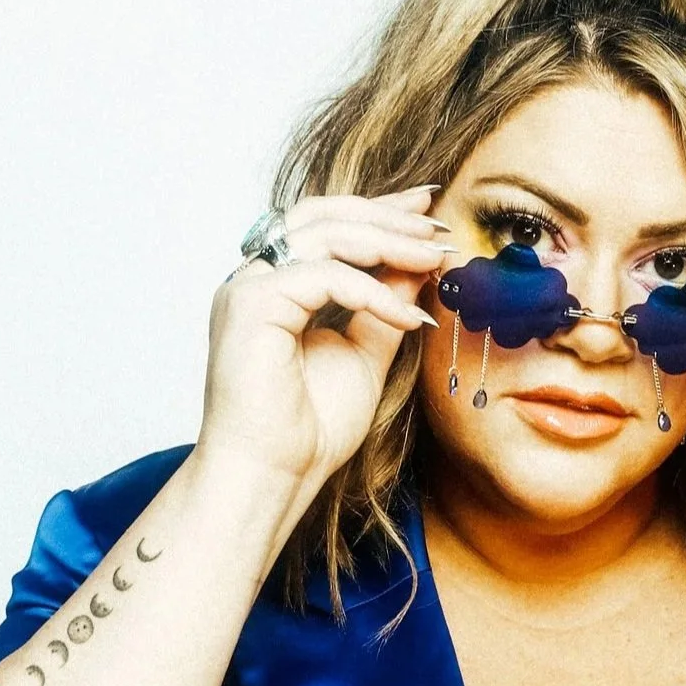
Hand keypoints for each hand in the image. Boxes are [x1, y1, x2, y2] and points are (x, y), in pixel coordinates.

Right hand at [195, 186, 450, 500]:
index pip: (326, 224)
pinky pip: (322, 276)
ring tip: (433, 259)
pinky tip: (407, 316)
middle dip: (387, 217)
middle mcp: (256, 279)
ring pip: (323, 234)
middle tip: (438, 230)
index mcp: (277, 286)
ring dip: (387, 242)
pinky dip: (371, 291)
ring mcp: (247, 288)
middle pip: (323, 216)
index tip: (428, 208)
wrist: (276, 477)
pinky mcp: (250, 305)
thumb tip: (419, 263)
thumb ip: (387, 304)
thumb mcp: (367, 353)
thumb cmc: (310, 430)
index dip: (378, 210)